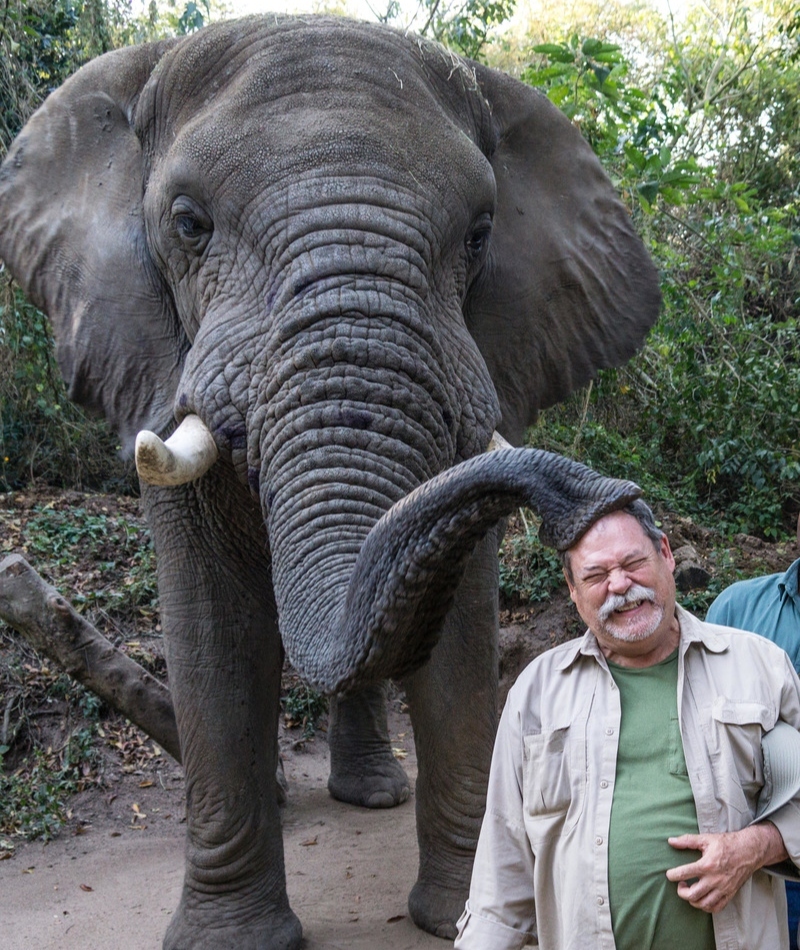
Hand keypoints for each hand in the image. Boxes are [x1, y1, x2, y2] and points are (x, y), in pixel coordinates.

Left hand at [665, 822, 787, 913]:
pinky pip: (716, 908)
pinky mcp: (730, 894)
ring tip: (690, 891)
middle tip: (680, 884)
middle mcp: (715, 880)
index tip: (669, 875)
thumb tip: (671, 841)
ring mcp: (723, 889)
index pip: (685, 873)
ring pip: (704, 904)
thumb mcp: (706, 839)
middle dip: (682, 892)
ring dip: (693, 901)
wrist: (748, 851)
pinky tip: (701, 898)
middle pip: (693, 895)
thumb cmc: (726, 844)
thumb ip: (687, 840)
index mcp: (707, 865)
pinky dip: (706, 906)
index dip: (673, 875)